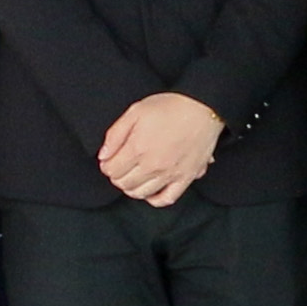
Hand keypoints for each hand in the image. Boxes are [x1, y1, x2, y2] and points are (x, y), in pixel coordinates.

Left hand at [96, 91, 225, 205]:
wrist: (202, 108)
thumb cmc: (170, 106)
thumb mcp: (135, 111)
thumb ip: (115, 134)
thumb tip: (103, 155)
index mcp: (137, 148)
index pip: (111, 170)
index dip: (106, 165)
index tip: (109, 159)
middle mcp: (152, 165)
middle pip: (124, 183)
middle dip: (117, 176)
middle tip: (120, 167)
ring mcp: (169, 174)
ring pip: (141, 193)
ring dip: (131, 188)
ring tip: (133, 177)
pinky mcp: (185, 178)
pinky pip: (166, 199)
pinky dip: (154, 199)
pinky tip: (150, 191)